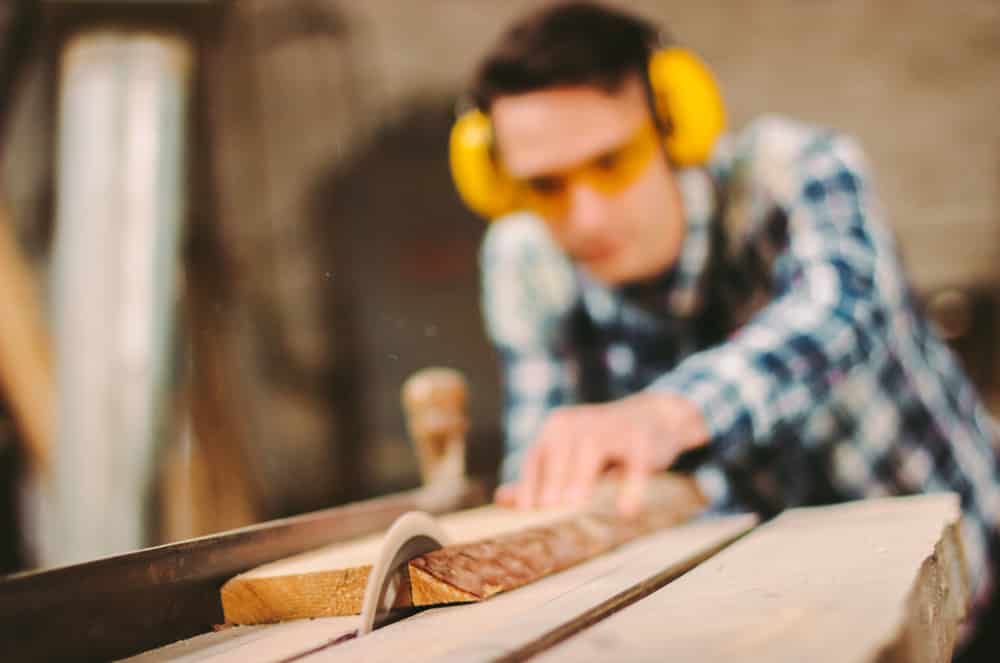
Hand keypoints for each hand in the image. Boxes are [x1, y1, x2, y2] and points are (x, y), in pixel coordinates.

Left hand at [494, 392, 708, 515]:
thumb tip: (500, 500)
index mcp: (557, 428)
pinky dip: (631, 486)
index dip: (529, 481)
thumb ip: (539, 476)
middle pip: (560, 450)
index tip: (526, 509)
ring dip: (582, 475)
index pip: (536, 456)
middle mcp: (579, 423)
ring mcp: (611, 427)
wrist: (651, 418)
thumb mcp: (569, 455)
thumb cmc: (602, 445)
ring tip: (575, 503)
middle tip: (549, 507)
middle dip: (554, 478)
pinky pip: (635, 462)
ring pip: (592, 448)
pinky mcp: (641, 438)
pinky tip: (626, 509)